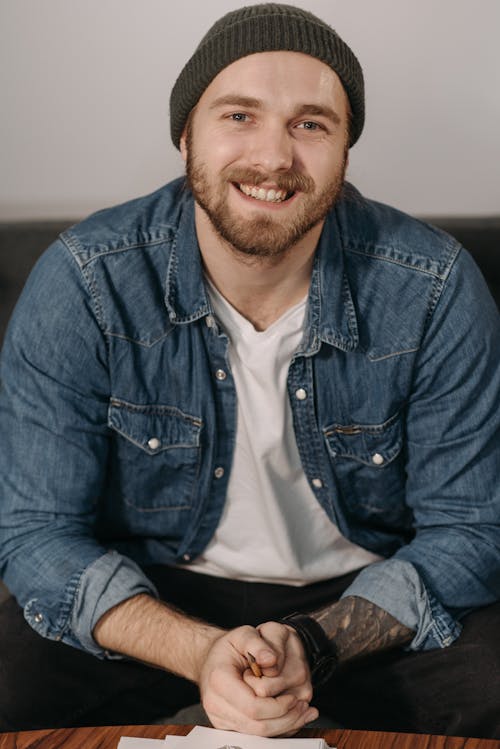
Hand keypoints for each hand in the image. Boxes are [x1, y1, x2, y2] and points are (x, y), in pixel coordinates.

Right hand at [197, 624, 316, 736]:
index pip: (253, 707)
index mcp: (219, 680)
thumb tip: (271, 659)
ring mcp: (220, 718)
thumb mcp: (243, 634)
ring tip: (301, 712)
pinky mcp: (228, 727)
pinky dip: (276, 728)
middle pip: (258, 726)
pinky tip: (291, 717)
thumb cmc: (228, 648)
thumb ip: (257, 643)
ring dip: (284, 725)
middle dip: (285, 718)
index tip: (293, 697)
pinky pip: (255, 735)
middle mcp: (216, 704)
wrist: (211, 660)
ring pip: (258, 735)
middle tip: (303, 706)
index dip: (278, 706)